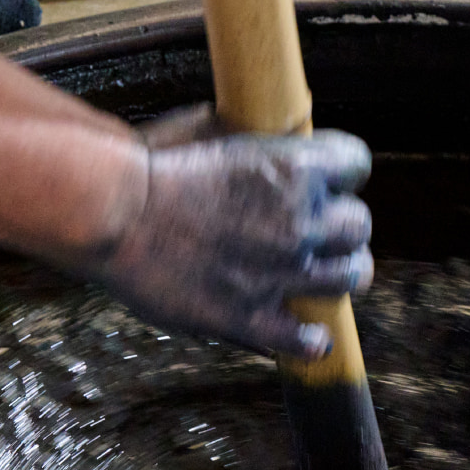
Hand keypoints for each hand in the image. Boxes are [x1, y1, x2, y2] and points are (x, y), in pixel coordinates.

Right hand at [80, 127, 373, 358]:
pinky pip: (307, 339)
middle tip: (322, 232)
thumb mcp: (212, 130)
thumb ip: (254, 144)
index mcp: (294, 166)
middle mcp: (300, 219)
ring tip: (320, 277)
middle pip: (359, 225)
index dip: (344, 171)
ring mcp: (281, 272)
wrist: (109, 212)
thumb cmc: (149, 164)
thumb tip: (275, 144)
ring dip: (338, 275)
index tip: (331, 179)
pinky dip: (310, 338)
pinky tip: (304, 332)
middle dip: (343, 226)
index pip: (357, 162)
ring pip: (350, 277)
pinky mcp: (251, 317)